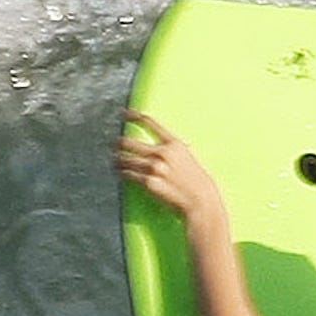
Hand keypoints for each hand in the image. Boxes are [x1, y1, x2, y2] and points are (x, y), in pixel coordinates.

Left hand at [114, 111, 228, 227]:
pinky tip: (120, 173)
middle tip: (114, 145)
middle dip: (119, 143)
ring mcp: (154, 167)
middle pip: (129, 141)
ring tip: (114, 161)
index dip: (134, 116)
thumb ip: (175, 150)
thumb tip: (163, 145)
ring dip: (117, 160)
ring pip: (124, 158)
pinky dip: (121, 173)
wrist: (201, 202)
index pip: (150, 123)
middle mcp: (162, 153)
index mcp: (174, 144)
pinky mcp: (148, 182)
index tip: (124, 114)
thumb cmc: (198, 182)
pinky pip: (127, 174)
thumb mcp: (190, 159)